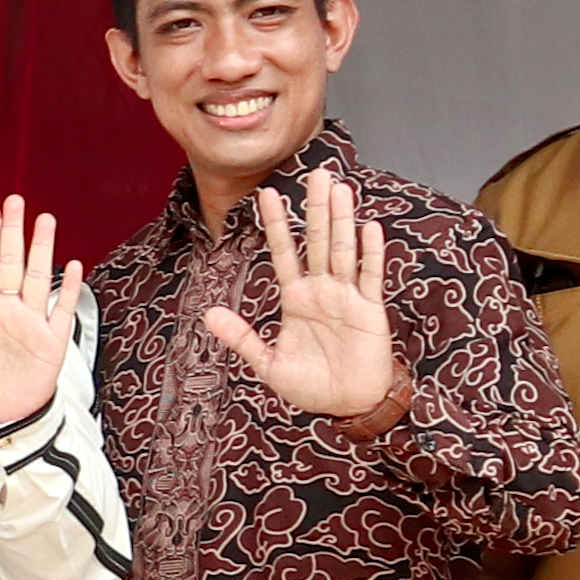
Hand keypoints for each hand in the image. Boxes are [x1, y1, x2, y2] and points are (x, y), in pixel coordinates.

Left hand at [0, 192, 76, 426]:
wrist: (0, 417)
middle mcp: (7, 310)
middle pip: (11, 263)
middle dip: (13, 232)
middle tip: (15, 203)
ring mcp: (31, 321)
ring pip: (37, 277)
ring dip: (41, 249)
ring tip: (45, 222)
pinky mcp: (51, 339)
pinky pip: (62, 309)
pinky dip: (68, 288)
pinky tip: (71, 266)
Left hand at [199, 174, 403, 427]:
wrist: (346, 406)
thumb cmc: (310, 385)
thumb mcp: (268, 363)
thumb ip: (241, 337)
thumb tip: (207, 314)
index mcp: (295, 298)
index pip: (283, 252)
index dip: (276, 225)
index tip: (267, 194)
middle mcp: (322, 290)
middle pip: (317, 241)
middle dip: (315, 208)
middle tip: (317, 173)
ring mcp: (347, 297)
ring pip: (343, 250)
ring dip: (342, 220)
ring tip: (340, 187)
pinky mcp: (370, 310)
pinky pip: (371, 277)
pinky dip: (371, 253)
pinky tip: (370, 227)